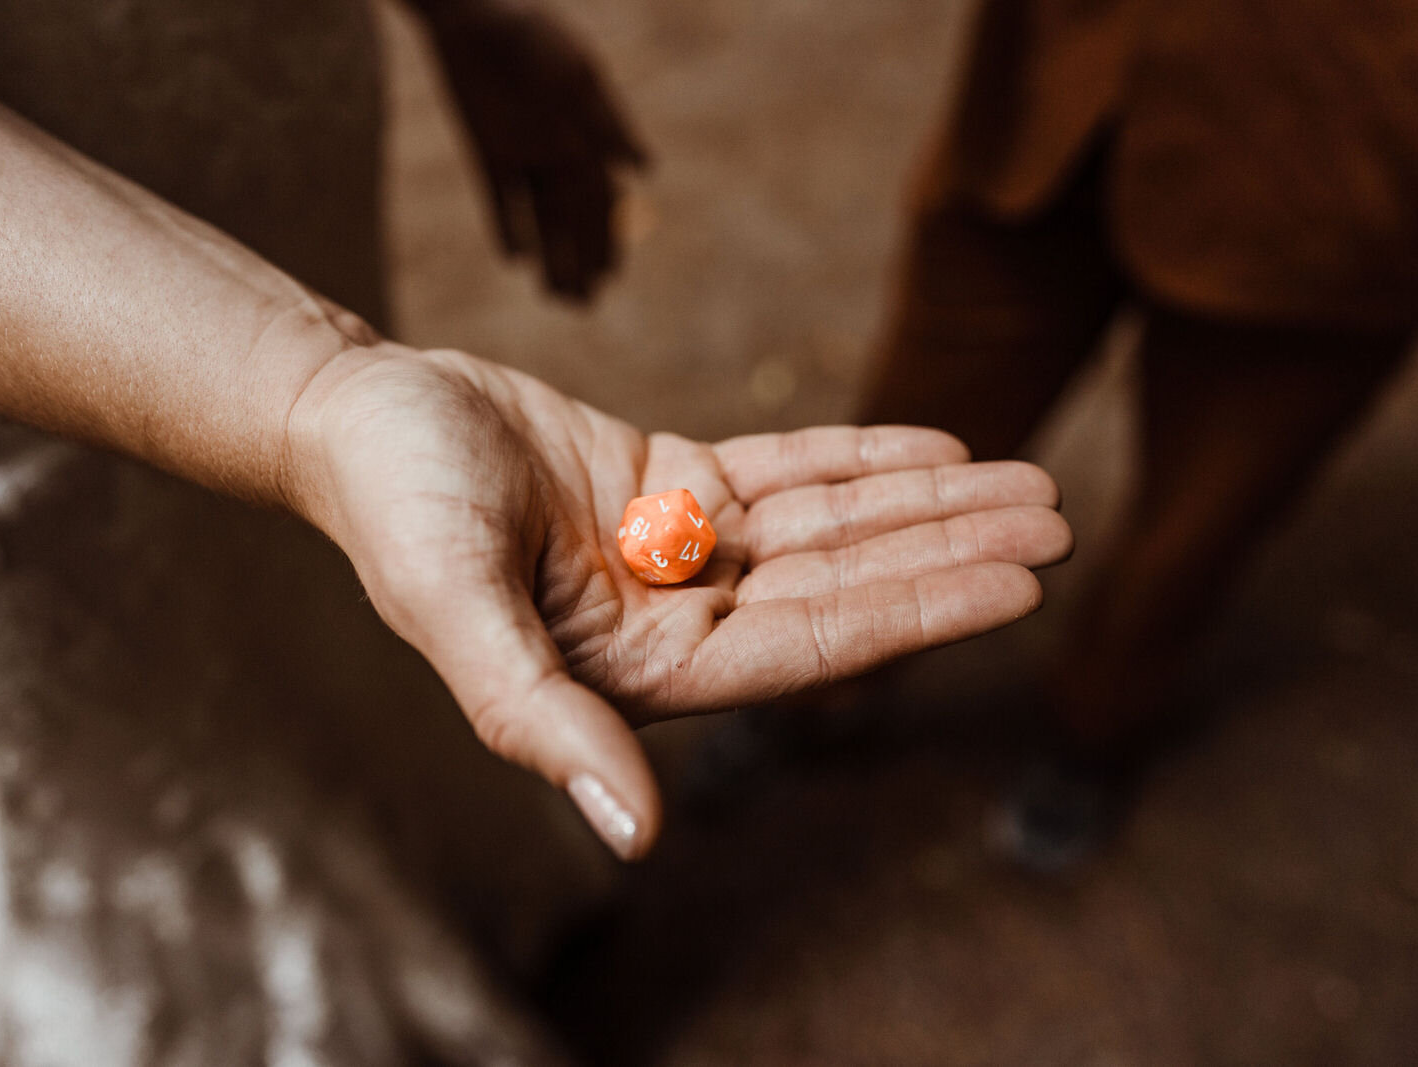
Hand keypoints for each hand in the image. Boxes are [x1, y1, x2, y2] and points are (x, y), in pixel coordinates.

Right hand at [284, 345, 1072, 858]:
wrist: (356, 415)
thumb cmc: (391, 510)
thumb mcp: (456, 611)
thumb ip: (541, 720)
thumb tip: (635, 836)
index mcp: (643, 669)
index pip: (812, 645)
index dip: (917, 611)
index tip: (1018, 583)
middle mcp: (678, 619)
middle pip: (844, 585)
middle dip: (949, 554)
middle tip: (1061, 521)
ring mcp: (682, 550)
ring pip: (831, 529)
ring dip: (927, 505)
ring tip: (1029, 482)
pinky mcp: (674, 484)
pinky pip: (787, 471)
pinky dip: (861, 459)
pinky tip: (939, 450)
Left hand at [416, 0, 646, 300]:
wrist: (469, 12)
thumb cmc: (530, 34)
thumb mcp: (573, 74)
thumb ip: (605, 121)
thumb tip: (645, 169)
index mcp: (587, 133)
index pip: (603, 198)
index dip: (608, 237)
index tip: (611, 277)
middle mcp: (559, 148)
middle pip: (574, 217)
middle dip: (581, 260)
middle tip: (584, 306)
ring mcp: (523, 149)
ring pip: (541, 216)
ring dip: (550, 255)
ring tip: (556, 298)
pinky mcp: (487, 147)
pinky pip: (500, 197)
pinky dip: (507, 226)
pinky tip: (514, 260)